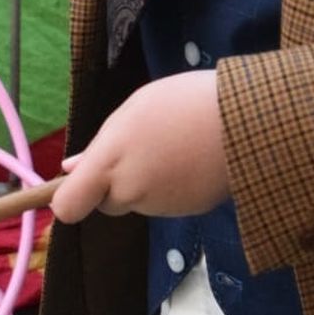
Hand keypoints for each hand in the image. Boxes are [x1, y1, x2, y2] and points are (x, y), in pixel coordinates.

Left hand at [51, 72, 228, 223]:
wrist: (246, 121)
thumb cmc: (183, 103)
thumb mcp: (133, 110)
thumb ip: (99, 145)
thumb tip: (69, 168)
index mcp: (111, 162)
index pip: (68, 206)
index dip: (66, 200)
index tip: (75, 184)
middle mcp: (131, 192)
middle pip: (107, 201)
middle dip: (114, 182)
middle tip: (141, 145)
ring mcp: (161, 206)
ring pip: (138, 201)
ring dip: (145, 181)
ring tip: (173, 143)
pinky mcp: (187, 211)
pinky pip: (166, 202)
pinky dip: (172, 186)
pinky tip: (191, 158)